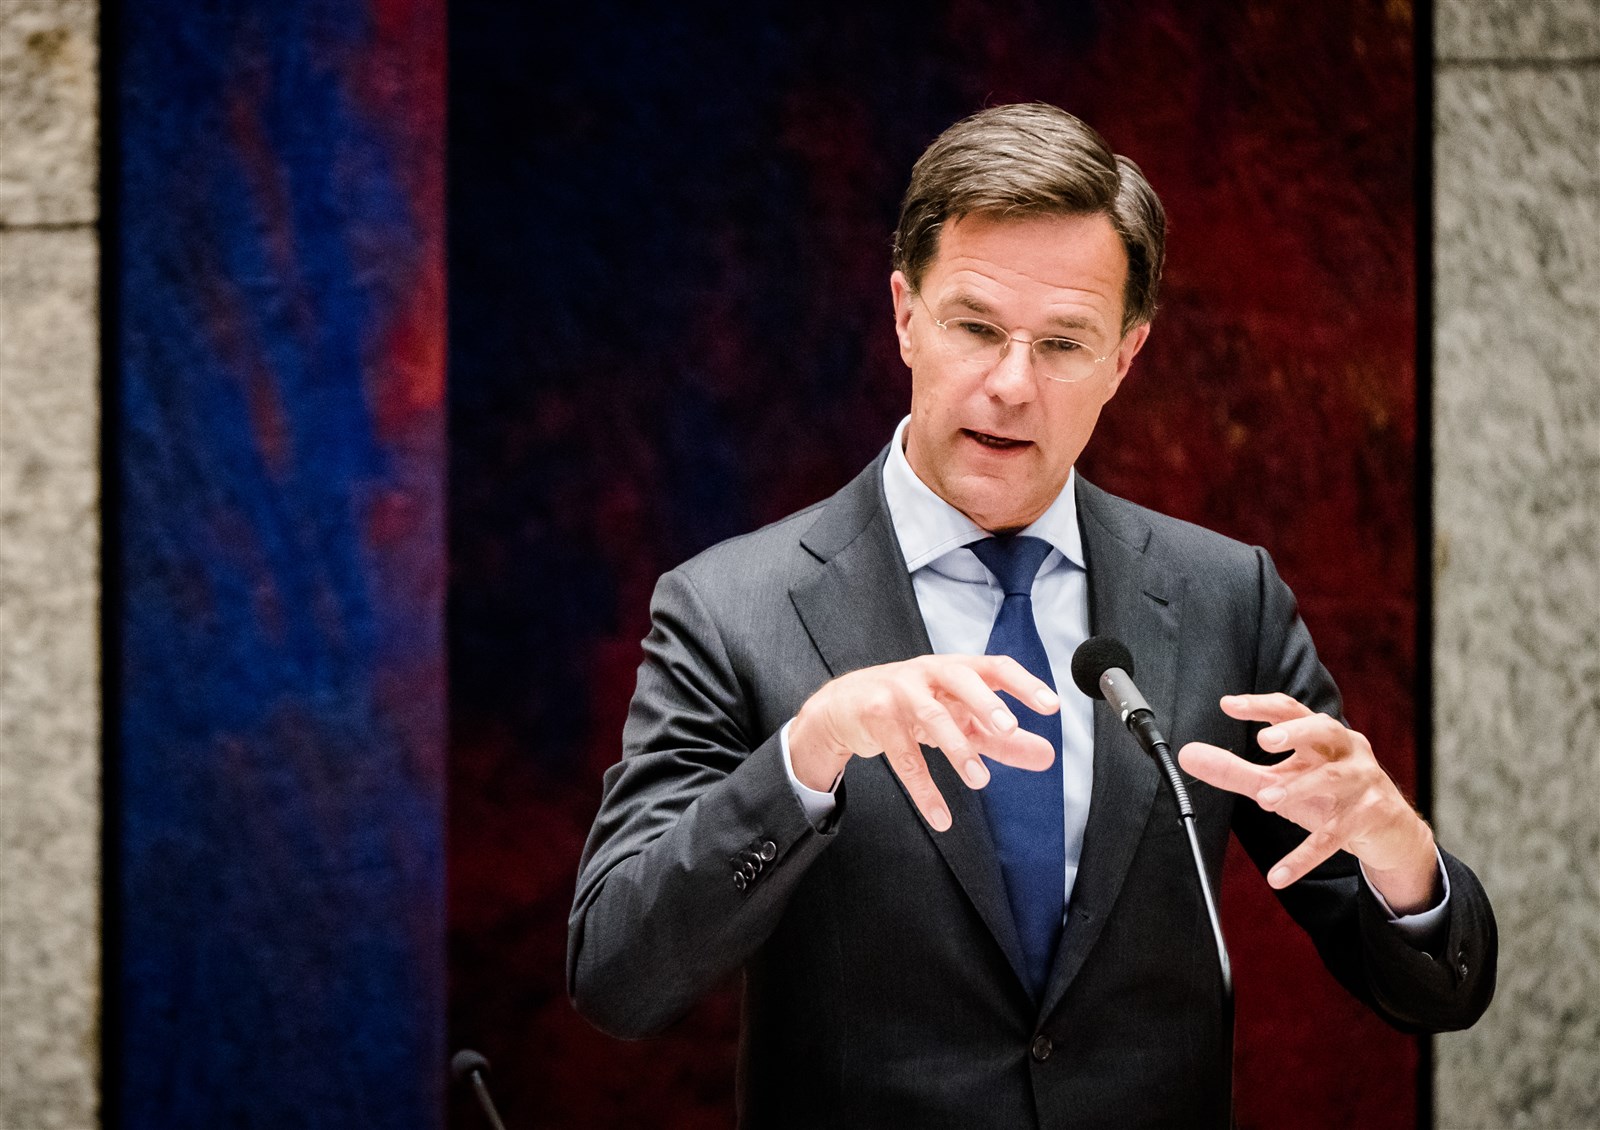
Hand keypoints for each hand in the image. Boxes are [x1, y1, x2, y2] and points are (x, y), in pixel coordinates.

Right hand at [788, 655, 1058, 831]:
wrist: (844, 705)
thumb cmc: (911, 706)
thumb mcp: (958, 718)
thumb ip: (1002, 739)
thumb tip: (1047, 757)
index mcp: (955, 669)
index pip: (995, 667)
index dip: (1024, 684)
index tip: (1052, 706)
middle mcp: (929, 673)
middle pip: (962, 680)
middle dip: (985, 702)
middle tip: (1009, 728)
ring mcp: (899, 691)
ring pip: (932, 717)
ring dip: (958, 749)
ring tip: (980, 780)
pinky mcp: (876, 716)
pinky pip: (903, 756)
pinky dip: (923, 789)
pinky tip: (940, 816)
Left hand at [1177, 693, 1440, 912]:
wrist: (1390, 832)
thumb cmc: (1330, 795)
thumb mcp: (1282, 780)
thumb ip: (1234, 769)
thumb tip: (1187, 755)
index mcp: (1323, 736)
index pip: (1292, 710)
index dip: (1260, 706)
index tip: (1228, 705)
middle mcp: (1347, 751)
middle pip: (1323, 730)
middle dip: (1294, 733)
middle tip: (1263, 742)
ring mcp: (1363, 783)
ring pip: (1331, 780)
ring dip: (1297, 789)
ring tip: (1263, 800)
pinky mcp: (1370, 818)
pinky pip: (1334, 836)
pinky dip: (1305, 856)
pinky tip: (1278, 875)